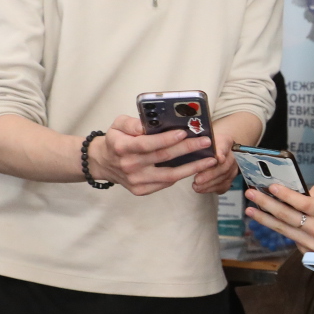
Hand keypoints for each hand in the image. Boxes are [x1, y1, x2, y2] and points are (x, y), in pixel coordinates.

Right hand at [87, 115, 213, 195]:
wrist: (103, 163)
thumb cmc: (116, 140)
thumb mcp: (118, 125)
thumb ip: (131, 123)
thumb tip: (146, 125)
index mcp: (122, 147)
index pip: (147, 144)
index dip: (166, 139)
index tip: (183, 132)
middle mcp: (129, 166)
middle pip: (163, 158)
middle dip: (187, 149)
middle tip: (206, 142)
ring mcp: (136, 181)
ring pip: (169, 175)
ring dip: (192, 167)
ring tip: (210, 159)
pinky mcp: (141, 190)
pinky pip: (166, 184)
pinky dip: (182, 175)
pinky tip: (196, 167)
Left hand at [190, 128, 238, 194]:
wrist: (213, 150)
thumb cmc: (204, 145)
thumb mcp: (199, 139)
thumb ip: (198, 142)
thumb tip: (192, 144)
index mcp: (224, 141)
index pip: (224, 146)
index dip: (221, 152)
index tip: (218, 159)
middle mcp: (232, 155)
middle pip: (224, 166)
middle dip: (210, 174)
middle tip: (197, 180)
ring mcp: (232, 168)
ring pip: (224, 178)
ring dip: (209, 184)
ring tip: (196, 186)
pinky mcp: (229, 178)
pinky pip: (223, 186)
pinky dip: (212, 189)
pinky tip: (201, 190)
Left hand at [247, 183, 313, 258]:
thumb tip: (305, 191)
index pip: (303, 203)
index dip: (286, 195)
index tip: (272, 186)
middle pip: (287, 216)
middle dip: (266, 203)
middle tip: (250, 193)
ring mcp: (311, 244)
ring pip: (283, 229)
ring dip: (264, 218)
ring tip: (249, 209)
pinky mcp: (306, 253)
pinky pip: (290, 236)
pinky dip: (278, 227)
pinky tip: (267, 219)